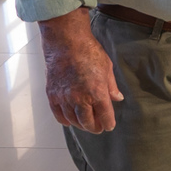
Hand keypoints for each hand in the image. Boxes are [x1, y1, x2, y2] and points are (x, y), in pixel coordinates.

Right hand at [38, 8, 122, 132]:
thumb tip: (117, 98)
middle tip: (98, 127)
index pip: (105, 116)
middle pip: (88, 122)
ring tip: (86, 124)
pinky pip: (59, 115)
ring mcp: (64, 98)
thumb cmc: (89, 52)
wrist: (66, 43)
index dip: (108, 123)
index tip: (109, 126)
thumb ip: (112, 86)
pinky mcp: (52, 95)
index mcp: (97, 92)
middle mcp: (80, 98)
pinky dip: (65, 120)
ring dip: (80, 125)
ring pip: (73, 121)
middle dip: (94, 127)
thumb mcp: (107, 67)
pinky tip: (70, 120)